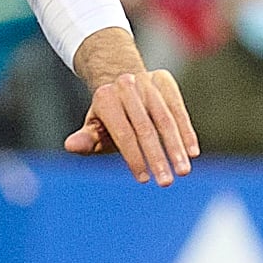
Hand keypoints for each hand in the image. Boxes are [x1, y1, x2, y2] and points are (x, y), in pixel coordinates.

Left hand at [65, 67, 199, 185]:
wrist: (121, 80)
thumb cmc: (107, 115)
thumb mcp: (94, 127)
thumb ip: (87, 139)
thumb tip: (70, 145)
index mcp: (105, 99)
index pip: (123, 133)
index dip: (134, 157)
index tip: (143, 179)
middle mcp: (126, 87)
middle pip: (145, 128)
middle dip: (157, 157)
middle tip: (166, 182)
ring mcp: (147, 82)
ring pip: (165, 119)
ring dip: (176, 147)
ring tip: (183, 171)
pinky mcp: (165, 81)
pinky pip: (178, 110)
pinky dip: (186, 132)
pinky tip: (192, 152)